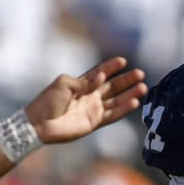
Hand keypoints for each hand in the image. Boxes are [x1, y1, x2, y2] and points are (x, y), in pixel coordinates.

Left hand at [26, 57, 148, 144]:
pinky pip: (113, 115)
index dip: (111, 67)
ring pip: (116, 100)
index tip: (123, 61)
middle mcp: (90, 96)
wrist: (40, 123)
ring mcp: (93, 109)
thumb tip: (101, 78)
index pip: (100, 73)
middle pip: (112, 86)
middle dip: (126, 80)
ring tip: (143, 87)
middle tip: (140, 74)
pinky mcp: (94, 122)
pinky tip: (134, 102)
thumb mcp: (64, 83)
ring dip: (130, 94)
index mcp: (81, 84)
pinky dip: (124, 109)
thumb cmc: (48, 100)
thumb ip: (84, 81)